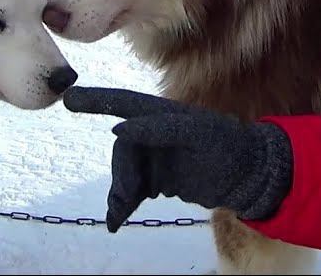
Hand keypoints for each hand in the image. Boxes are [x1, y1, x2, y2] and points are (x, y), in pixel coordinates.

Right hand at [62, 86, 292, 231]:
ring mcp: (155, 158)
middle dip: (120, 173)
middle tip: (124, 197)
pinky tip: (116, 221)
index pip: (124, 103)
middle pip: (123, 149)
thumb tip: (119, 129)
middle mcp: (155, 133)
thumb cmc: (231, 145)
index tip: (69, 100)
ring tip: (120, 213)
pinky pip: (133, 191)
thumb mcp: (199, 133)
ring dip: (120, 192)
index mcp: (163, 114)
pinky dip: (123, 204)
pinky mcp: (159, 181)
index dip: (97, 100)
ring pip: (125, 173)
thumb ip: (160, 128)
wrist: (251, 177)